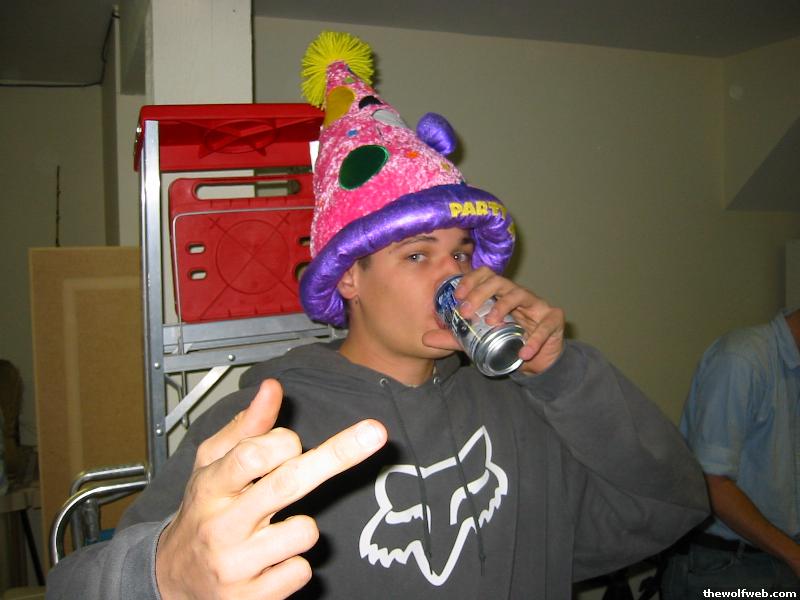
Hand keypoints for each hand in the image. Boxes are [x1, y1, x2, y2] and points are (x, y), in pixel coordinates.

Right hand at [155, 378, 386, 599]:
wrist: (172, 579)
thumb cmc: (202, 511)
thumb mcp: (212, 465)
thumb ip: (245, 427)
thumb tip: (273, 388)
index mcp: (211, 487)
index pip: (253, 454)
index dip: (283, 442)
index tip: (293, 442)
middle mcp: (221, 525)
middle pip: (288, 483)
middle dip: (337, 455)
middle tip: (376, 432)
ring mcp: (235, 565)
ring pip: (304, 531)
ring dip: (302, 527)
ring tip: (275, 531)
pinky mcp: (250, 599)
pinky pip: (301, 572)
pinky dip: (294, 565)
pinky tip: (270, 563)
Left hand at [422, 267, 564, 374]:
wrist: (538, 363)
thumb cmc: (507, 343)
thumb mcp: (476, 341)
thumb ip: (454, 339)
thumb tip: (425, 339)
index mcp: (498, 295)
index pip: (484, 276)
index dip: (470, 280)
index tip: (456, 296)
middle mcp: (517, 294)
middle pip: (498, 281)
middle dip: (480, 292)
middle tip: (466, 311)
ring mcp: (536, 305)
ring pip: (520, 294)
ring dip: (503, 306)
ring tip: (492, 322)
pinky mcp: (553, 319)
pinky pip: (545, 325)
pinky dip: (534, 338)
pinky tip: (523, 351)